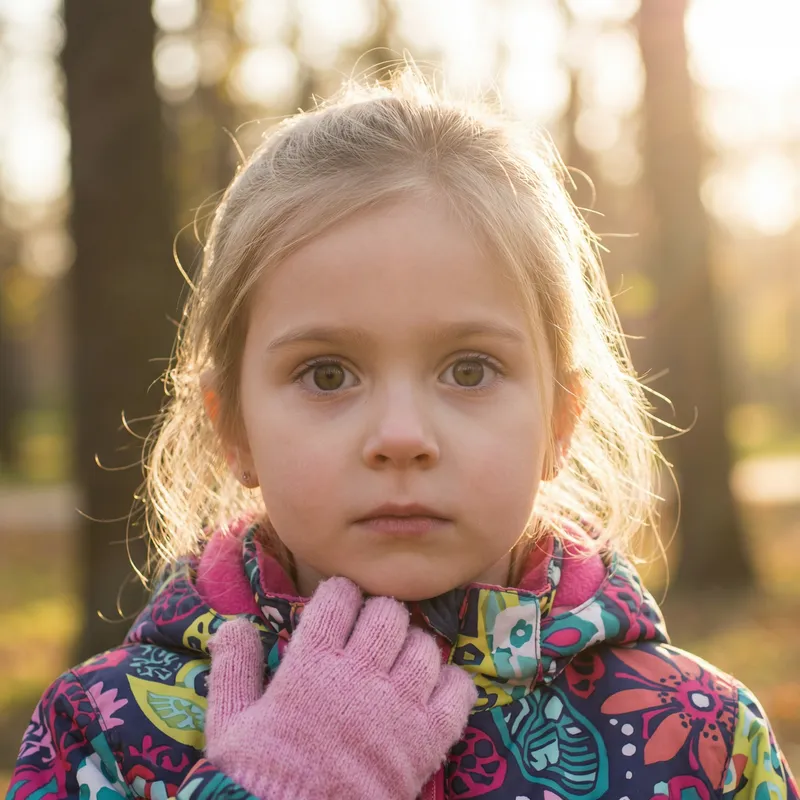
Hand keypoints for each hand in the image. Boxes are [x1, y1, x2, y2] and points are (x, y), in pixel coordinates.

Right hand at [205, 577, 476, 799]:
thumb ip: (232, 669)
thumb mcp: (228, 726)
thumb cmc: (261, 780)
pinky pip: (458, 688)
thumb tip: (234, 624)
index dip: (340, 595)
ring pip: (424, 645)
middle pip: (388, 612)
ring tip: (397, 665)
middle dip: (378, 616)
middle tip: (369, 637)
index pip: (340, 596)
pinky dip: (450, 683)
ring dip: (412, 648)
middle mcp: (361, 674)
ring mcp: (400, 705)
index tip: (338, 607)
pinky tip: (431, 691)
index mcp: (312, 663)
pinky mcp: (429, 738)